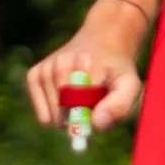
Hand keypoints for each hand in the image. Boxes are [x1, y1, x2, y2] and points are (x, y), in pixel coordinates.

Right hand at [24, 9, 148, 133]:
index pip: (79, 110)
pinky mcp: (34, 75)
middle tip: (91, 105)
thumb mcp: (130, 86)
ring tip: (80, 97)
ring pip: (51, 117)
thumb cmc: (116, 70)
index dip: (86, 121)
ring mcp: (46, 68)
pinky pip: (41, 114)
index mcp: (85, 64)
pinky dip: (53, 113)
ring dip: (67, 116)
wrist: (102, 40)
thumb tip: (95, 123)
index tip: (92, 122)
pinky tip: (65, 98)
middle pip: (63, 116)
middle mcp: (61, 64)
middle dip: (77, 119)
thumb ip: (119, 106)